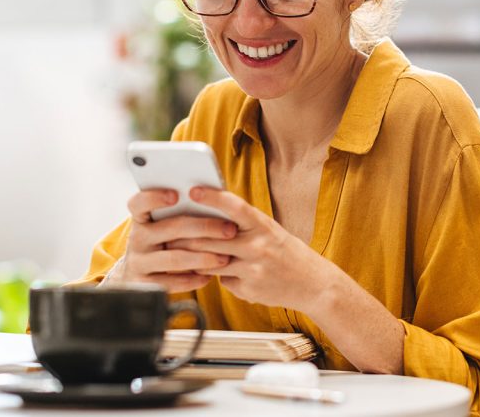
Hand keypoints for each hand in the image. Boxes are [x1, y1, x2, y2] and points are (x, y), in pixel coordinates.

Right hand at [105, 189, 237, 291]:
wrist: (135, 275)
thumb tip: (213, 200)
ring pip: (174, 258)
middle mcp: (137, 238)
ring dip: (202, 258)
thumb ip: (179, 213)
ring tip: (224, 258)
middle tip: (229, 230)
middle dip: (204, 228)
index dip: (154, 198)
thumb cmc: (159, 242)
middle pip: (171, 229)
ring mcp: (139, 262)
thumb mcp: (160, 225)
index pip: (139, 203)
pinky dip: (193, 280)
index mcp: (141, 218)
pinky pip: (172, 283)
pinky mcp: (144, 284)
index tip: (175, 195)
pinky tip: (208, 277)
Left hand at [166, 186, 341, 311]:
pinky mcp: (249, 289)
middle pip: (212, 238)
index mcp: (263, 225)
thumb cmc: (285, 252)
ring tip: (175, 251)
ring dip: (192, 258)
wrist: (313, 283)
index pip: (235, 207)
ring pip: (210, 262)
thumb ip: (241, 225)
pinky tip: (218, 274)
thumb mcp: (268, 230)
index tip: (192, 190)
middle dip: (186, 236)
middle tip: (166, 230)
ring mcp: (253, 269)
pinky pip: (222, 281)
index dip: (212, 197)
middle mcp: (258, 246)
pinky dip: (218, 276)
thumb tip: (206, 218)